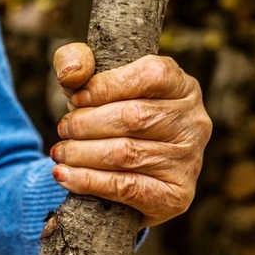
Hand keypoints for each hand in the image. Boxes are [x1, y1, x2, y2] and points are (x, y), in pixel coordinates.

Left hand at [50, 43, 211, 227]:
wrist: (128, 173)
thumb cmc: (111, 115)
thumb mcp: (94, 80)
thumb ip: (76, 59)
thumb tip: (71, 74)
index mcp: (183, 86)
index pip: (150, 76)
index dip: (107, 86)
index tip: (75, 98)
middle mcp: (194, 122)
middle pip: (135, 117)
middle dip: (88, 123)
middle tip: (63, 129)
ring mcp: (190, 161)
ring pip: (127, 154)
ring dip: (82, 154)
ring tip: (60, 153)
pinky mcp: (177, 196)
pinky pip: (127, 188)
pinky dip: (89, 181)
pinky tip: (64, 176)